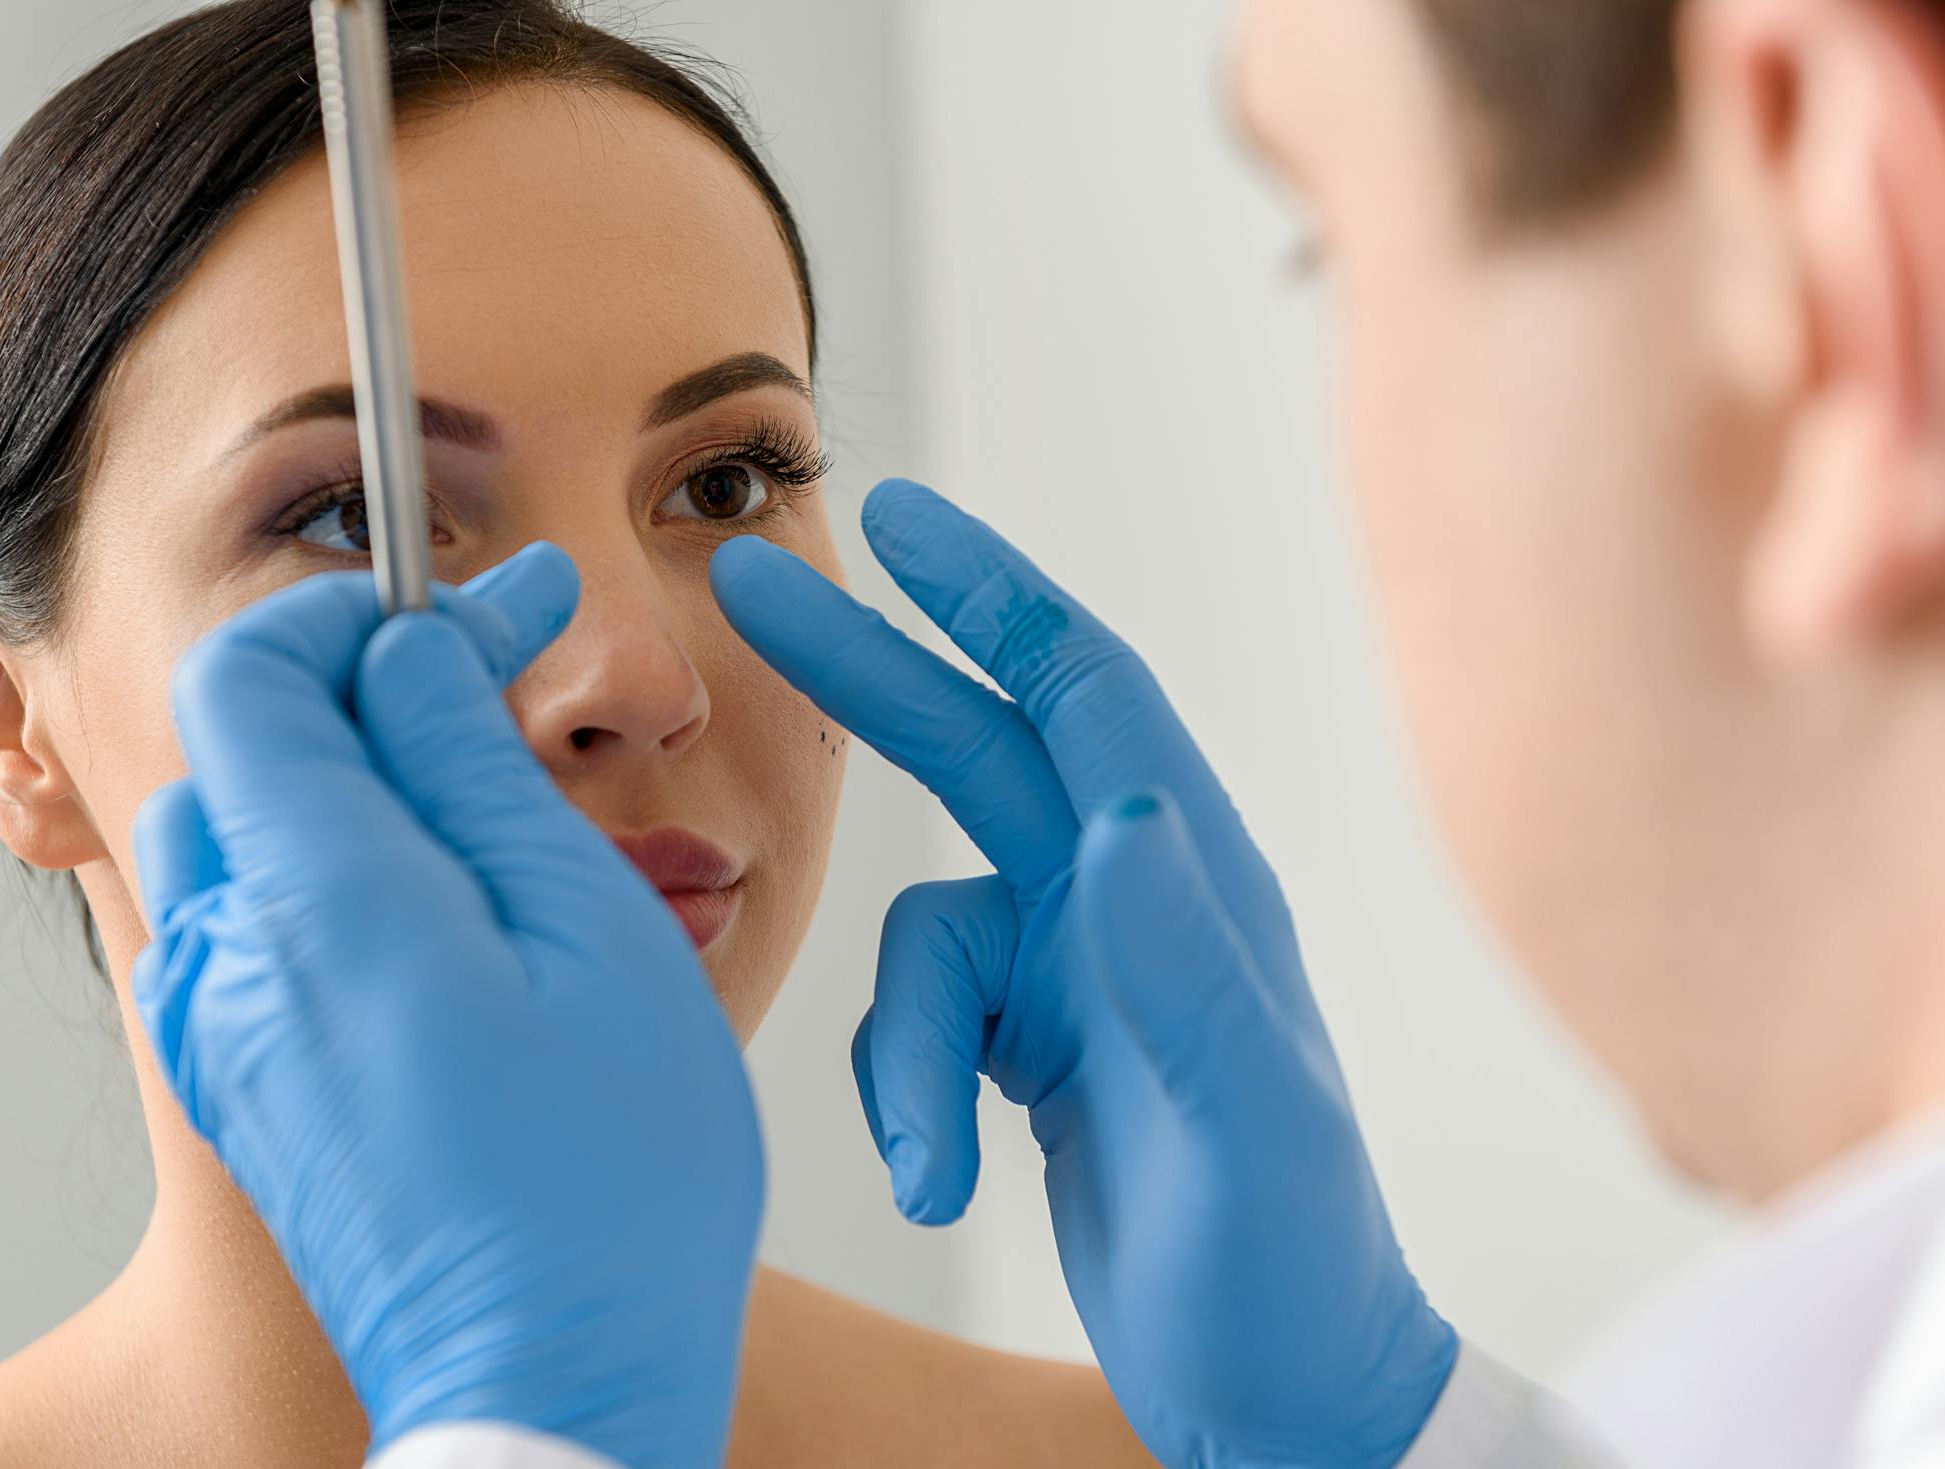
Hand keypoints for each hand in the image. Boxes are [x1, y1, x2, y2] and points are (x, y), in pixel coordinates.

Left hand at [129, 549, 762, 1468]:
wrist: (552, 1388)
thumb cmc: (607, 1184)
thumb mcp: (587, 931)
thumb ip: (478, 765)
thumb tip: (414, 649)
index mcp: (321, 902)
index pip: (260, 670)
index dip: (366, 610)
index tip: (486, 607)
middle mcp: (236, 959)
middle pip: (249, 741)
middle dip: (373, 681)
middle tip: (508, 687)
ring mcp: (227, 1031)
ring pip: (249, 826)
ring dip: (357, 775)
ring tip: (490, 803)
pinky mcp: (247, 1085)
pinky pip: (255, 921)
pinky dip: (335, 866)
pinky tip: (447, 907)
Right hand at [710, 483, 1455, 1468]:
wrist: (1274, 1387)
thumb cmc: (1287, 1265)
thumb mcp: (1244, 1122)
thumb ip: (1182, 965)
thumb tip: (1128, 808)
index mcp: (1192, 882)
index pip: (1085, 694)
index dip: (993, 596)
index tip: (897, 520)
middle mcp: (1128, 902)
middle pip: (974, 747)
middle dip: (867, 670)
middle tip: (753, 589)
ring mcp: (1074, 971)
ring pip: (920, 942)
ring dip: (904, 1055)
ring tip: (933, 1162)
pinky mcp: (1028, 1044)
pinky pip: (914, 1026)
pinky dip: (902, 1097)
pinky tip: (940, 1178)